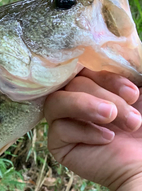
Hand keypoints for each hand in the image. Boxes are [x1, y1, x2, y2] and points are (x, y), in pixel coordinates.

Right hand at [44, 69, 141, 190]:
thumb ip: (130, 62)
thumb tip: (115, 45)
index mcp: (97, 85)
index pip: (84, 67)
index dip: (106, 75)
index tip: (134, 92)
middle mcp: (78, 101)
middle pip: (71, 83)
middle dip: (105, 96)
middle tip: (132, 118)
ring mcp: (66, 122)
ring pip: (56, 102)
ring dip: (87, 107)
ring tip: (113, 120)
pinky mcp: (59, 144)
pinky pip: (58, 128)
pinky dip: (84, 131)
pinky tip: (107, 140)